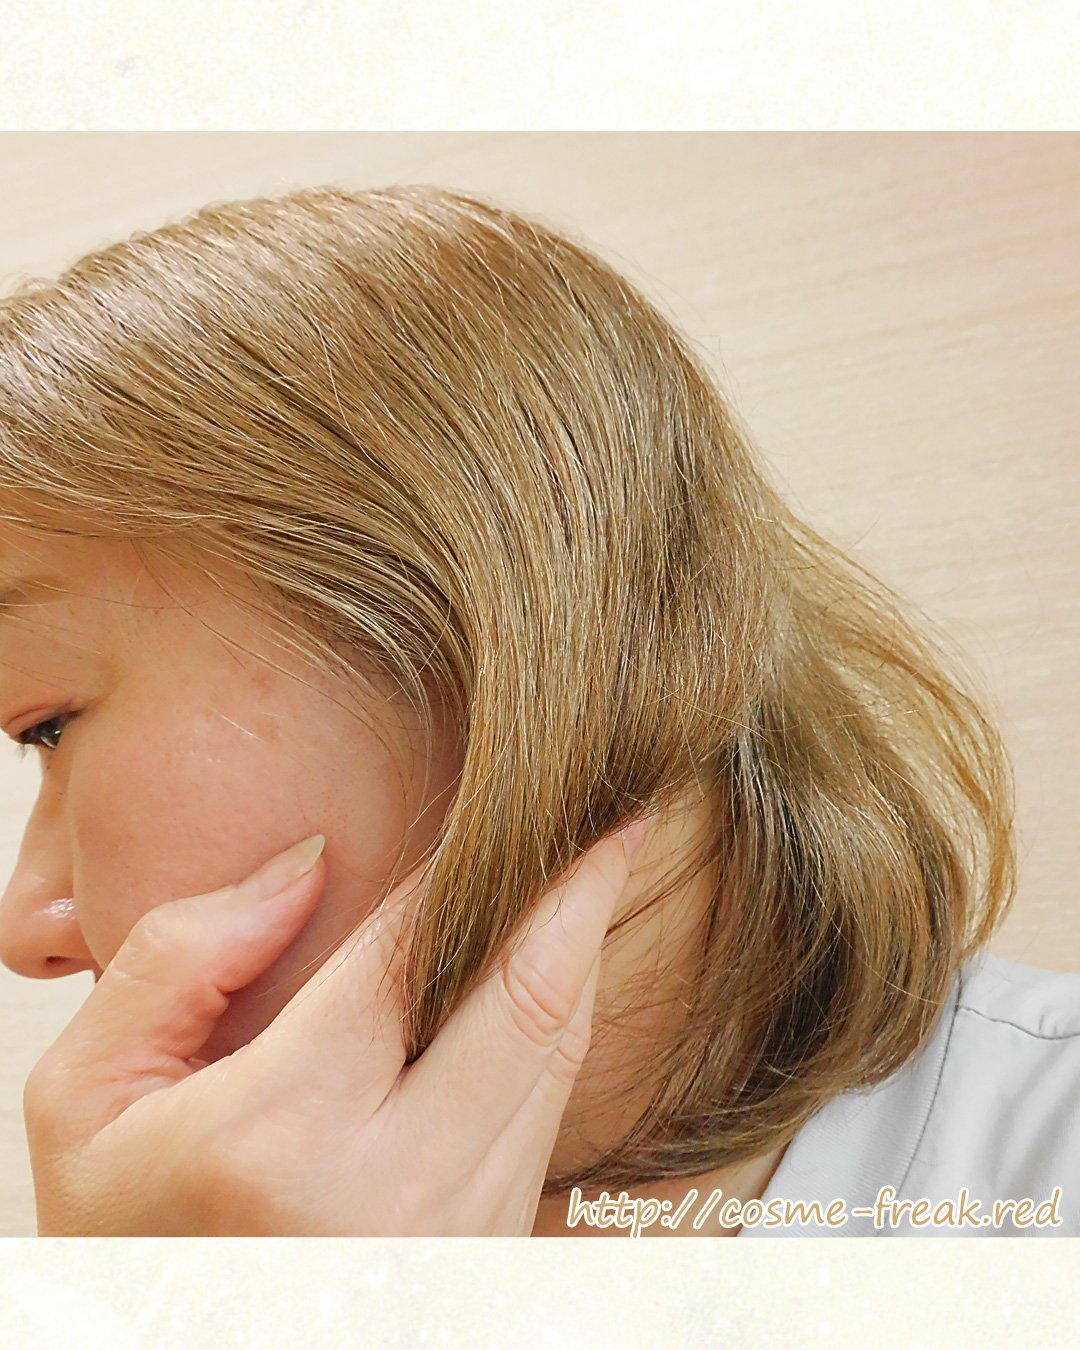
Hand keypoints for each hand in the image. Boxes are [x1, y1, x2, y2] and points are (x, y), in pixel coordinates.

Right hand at [23, 818, 649, 1234]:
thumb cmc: (118, 1241)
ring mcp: (456, 1241)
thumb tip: (309, 865)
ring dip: (581, 960)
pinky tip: (549, 979)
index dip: (470, 862)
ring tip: (594, 878)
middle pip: (532, 1003)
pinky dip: (556, 1034)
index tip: (521, 799)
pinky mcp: (485, 1263)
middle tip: (619, 819)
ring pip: (557, 1064)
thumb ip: (181, 960)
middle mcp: (394, 1195)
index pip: (412, 951)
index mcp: (283, 1138)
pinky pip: (544, 1122)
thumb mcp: (88, 1098)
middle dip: (585, 892)